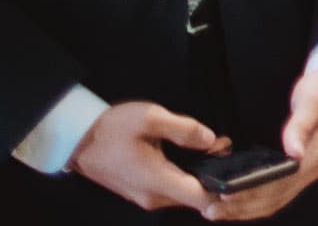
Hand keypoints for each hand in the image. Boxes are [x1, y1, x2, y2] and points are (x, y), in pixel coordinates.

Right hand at [67, 102, 222, 213]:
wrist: (77, 139)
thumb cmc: (110, 129)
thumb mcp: (150, 118)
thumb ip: (185, 129)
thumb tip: (210, 140)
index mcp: (157, 181)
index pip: (202, 199)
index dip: (225, 191)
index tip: (240, 176)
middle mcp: (154, 197)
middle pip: (197, 196)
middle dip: (216, 174)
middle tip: (225, 146)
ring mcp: (147, 197)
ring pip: (185, 192)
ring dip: (202, 173)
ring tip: (214, 145)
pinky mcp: (143, 191)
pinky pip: (173, 187)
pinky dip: (187, 174)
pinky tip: (194, 153)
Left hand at [200, 68, 317, 219]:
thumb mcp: (314, 101)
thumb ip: (302, 125)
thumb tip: (293, 151)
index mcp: (317, 155)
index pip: (281, 184)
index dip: (253, 192)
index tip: (226, 194)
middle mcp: (314, 168)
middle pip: (276, 198)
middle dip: (243, 207)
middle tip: (212, 209)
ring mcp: (308, 170)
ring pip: (275, 199)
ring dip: (247, 208)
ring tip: (219, 210)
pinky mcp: (302, 167)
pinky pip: (278, 192)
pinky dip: (257, 200)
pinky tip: (239, 200)